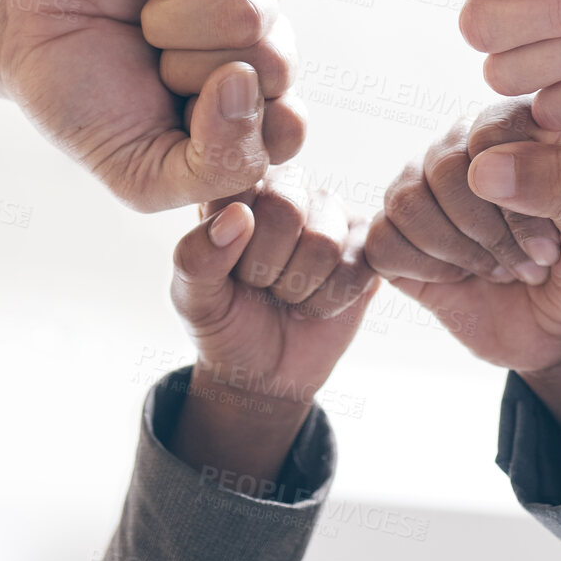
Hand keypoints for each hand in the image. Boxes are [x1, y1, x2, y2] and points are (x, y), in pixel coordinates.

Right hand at [0, 0, 305, 211]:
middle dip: (191, 71)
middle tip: (152, 63)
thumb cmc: (79, 98)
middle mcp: (261, 49)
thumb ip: (214, 168)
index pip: (288, 130)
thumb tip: (246, 84)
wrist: (16, 20)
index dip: (227, 127)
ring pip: (254, 11)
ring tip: (149, 21)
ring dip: (179, 22)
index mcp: (252, 115)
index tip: (173, 117)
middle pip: (275, 65)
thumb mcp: (140, 173)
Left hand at [168, 185, 378, 492]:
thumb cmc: (225, 322)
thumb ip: (197, 255)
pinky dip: (327, 303)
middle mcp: (289, 189)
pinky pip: (356, 269)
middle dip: (267, 268)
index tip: (227, 271)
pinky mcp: (368, 247)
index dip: (234, 246)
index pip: (239, 191)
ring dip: (298, 289)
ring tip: (286, 294)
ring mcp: (333, 215)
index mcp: (239, 189)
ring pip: (323, 243)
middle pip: (286, 210)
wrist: (264, 372)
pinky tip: (314, 303)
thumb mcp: (192, 298)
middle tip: (260, 285)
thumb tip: (237, 215)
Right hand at [364, 99, 560, 462]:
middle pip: (443, 168)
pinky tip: (460, 277)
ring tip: (500, 270)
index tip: (556, 240)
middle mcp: (469, 143)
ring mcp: (430, 188)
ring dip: (459, 252)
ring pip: (406, 201)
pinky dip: (423, 269)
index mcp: (524, 122)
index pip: (491, 131)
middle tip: (532, 263)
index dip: (518, 194)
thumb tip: (483, 169)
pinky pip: (380, 239)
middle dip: (491, 232)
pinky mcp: (402, 236)